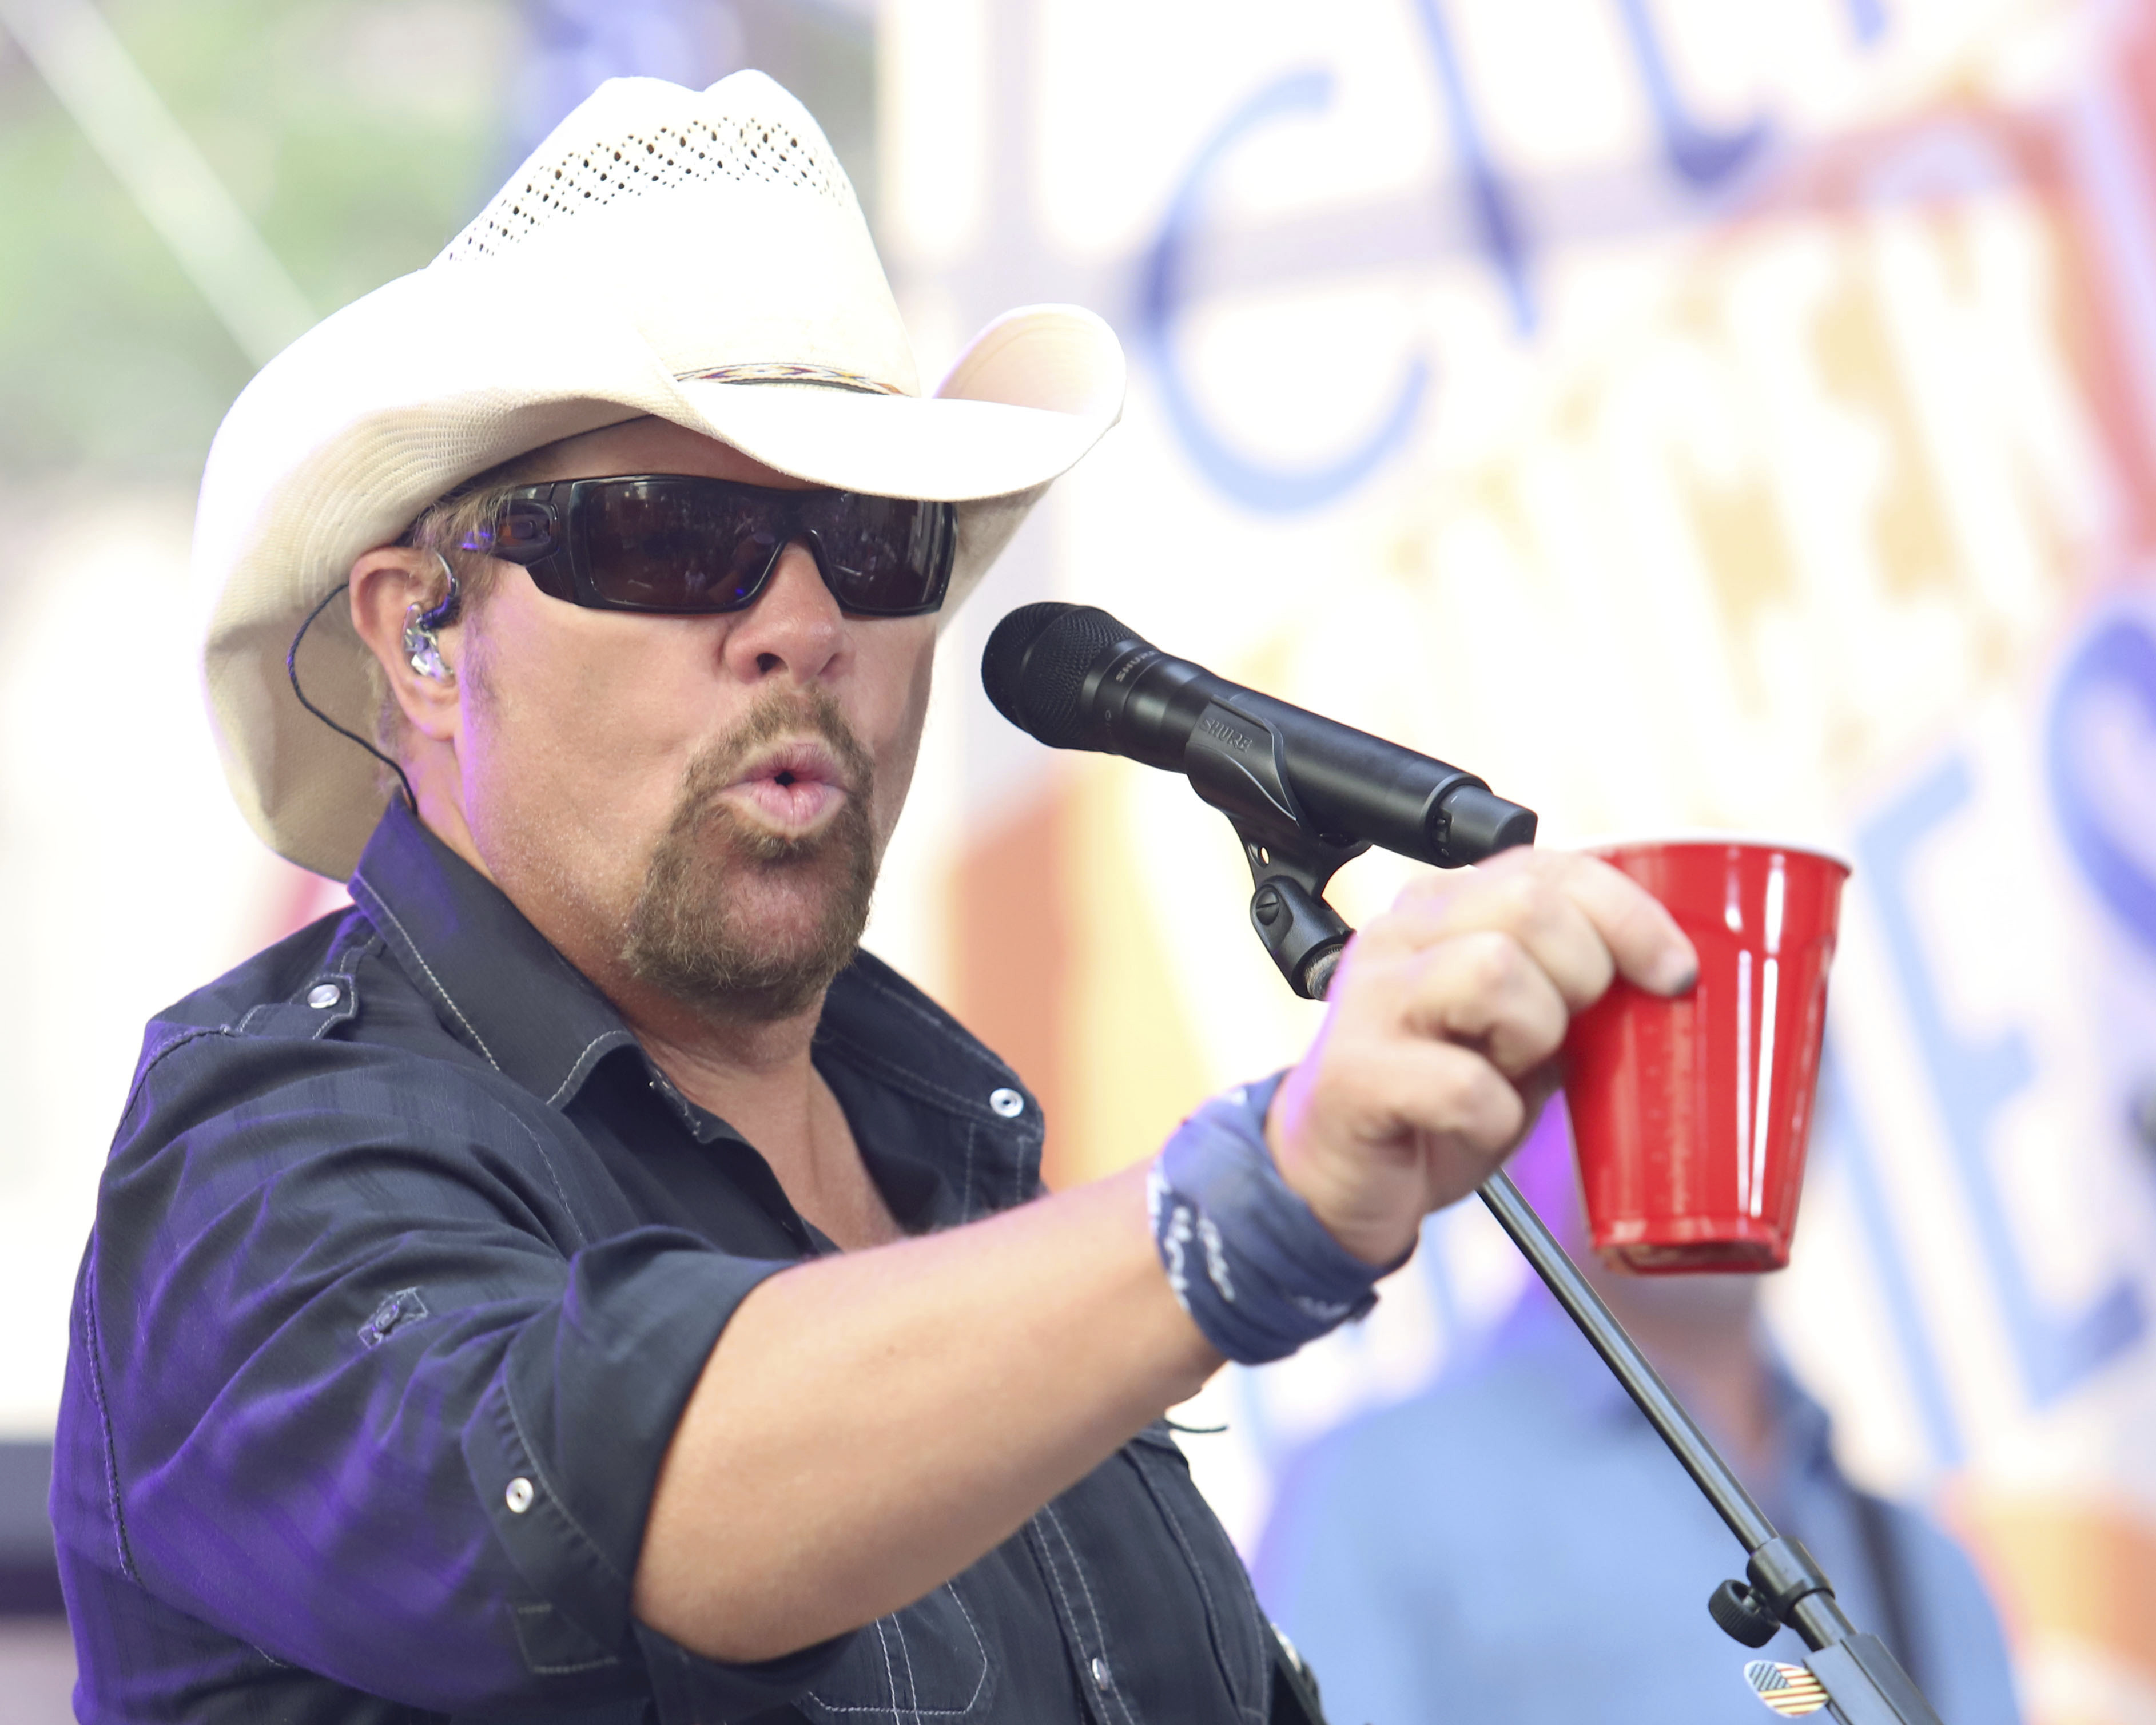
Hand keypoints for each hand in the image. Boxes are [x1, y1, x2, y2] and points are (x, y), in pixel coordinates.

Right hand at [1266, 849, 1696, 1265]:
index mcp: (1442, 908)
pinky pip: (1461, 1083)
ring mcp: (1370, 999)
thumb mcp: (1518, 1031)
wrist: (1338, 1179)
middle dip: (1584, 974)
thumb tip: (1664, 978)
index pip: (1550, 869)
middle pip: (1528, 905)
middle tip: (1569, 1033)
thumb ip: (1569, 989)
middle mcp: (1399, 934)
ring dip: (1533, 1037)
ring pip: (1494, 972)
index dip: (1630, 915)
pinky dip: (1492, 1117)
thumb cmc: (1439, 1101)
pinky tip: (1474, 1124)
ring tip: (1509, 1071)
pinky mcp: (1353, 1073)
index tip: (1674, 973)